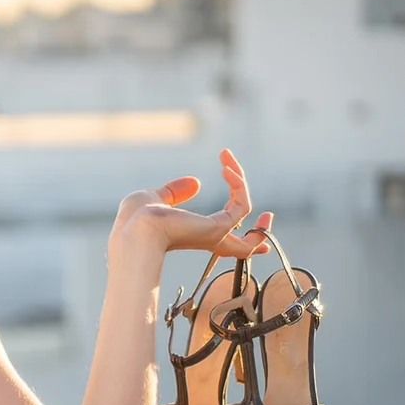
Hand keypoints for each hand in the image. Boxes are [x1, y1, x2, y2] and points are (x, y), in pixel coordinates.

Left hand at [109, 148, 272, 258]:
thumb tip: (196, 183)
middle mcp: (207, 240)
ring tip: (226, 158)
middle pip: (243, 246)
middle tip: (268, 216)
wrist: (136, 231)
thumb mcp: (154, 199)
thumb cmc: (136, 220)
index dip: (239, 241)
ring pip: (244, 213)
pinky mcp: (220, 227)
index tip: (256, 235)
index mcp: (190, 236)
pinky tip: (226, 168)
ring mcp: (215, 234)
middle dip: (259, 233)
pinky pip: (242, 204)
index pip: (221, 244)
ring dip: (239, 181)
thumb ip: (175, 192)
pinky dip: (238, 183)